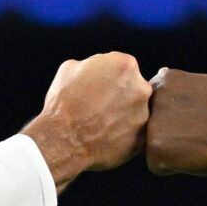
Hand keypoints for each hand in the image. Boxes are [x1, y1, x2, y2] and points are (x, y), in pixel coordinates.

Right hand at [24, 53, 151, 189]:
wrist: (63, 141)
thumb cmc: (64, 103)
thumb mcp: (70, 69)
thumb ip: (93, 64)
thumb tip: (99, 69)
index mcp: (125, 65)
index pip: (123, 65)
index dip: (108, 75)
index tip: (99, 85)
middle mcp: (141, 87)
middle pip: (134, 87)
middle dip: (120, 93)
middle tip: (100, 104)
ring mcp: (144, 114)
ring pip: (136, 110)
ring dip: (123, 113)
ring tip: (101, 121)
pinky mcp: (142, 138)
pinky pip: (135, 132)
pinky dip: (124, 132)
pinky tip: (106, 134)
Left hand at [146, 69, 206, 175]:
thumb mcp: (201, 84)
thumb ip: (178, 84)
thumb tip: (161, 74)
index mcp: (163, 82)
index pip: (154, 107)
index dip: (173, 119)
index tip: (193, 121)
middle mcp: (152, 99)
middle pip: (150, 125)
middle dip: (167, 133)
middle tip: (193, 134)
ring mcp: (152, 122)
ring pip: (152, 145)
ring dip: (169, 150)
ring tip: (194, 144)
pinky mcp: (155, 147)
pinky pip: (156, 164)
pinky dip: (171, 167)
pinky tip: (191, 156)